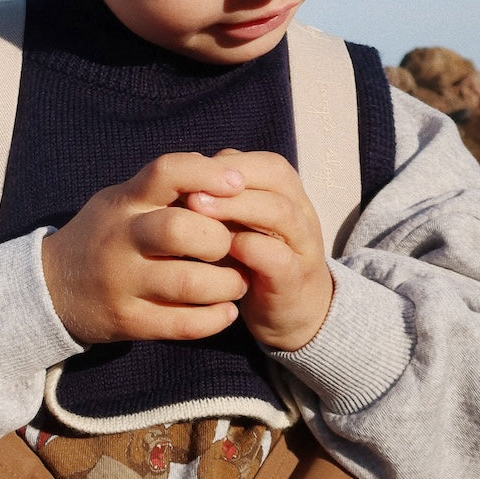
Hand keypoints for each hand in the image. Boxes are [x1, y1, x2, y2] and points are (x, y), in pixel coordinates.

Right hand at [42, 154, 250, 344]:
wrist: (50, 288)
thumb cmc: (103, 237)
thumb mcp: (122, 201)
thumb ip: (167, 188)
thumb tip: (227, 172)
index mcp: (124, 202)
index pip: (166, 172)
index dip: (206, 174)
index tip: (237, 184)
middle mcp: (120, 240)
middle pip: (179, 230)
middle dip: (220, 239)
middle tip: (232, 248)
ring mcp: (122, 283)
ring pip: (188, 283)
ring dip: (227, 284)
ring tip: (236, 283)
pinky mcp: (128, 321)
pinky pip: (181, 324)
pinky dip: (214, 320)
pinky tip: (225, 312)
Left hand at [186, 150, 332, 350]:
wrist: (290, 315)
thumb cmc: (252, 263)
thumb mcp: (234, 226)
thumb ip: (217, 202)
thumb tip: (178, 179)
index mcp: (284, 194)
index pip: (261, 163)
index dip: (223, 165)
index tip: (185, 175)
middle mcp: (299, 213)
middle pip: (274, 178)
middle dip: (228, 181)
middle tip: (188, 190)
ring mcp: (301, 247)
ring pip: (280, 213)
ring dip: (238, 208)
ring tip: (198, 211)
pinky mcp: (295, 282)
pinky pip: (280, 260)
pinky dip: (253, 251)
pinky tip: (225, 250)